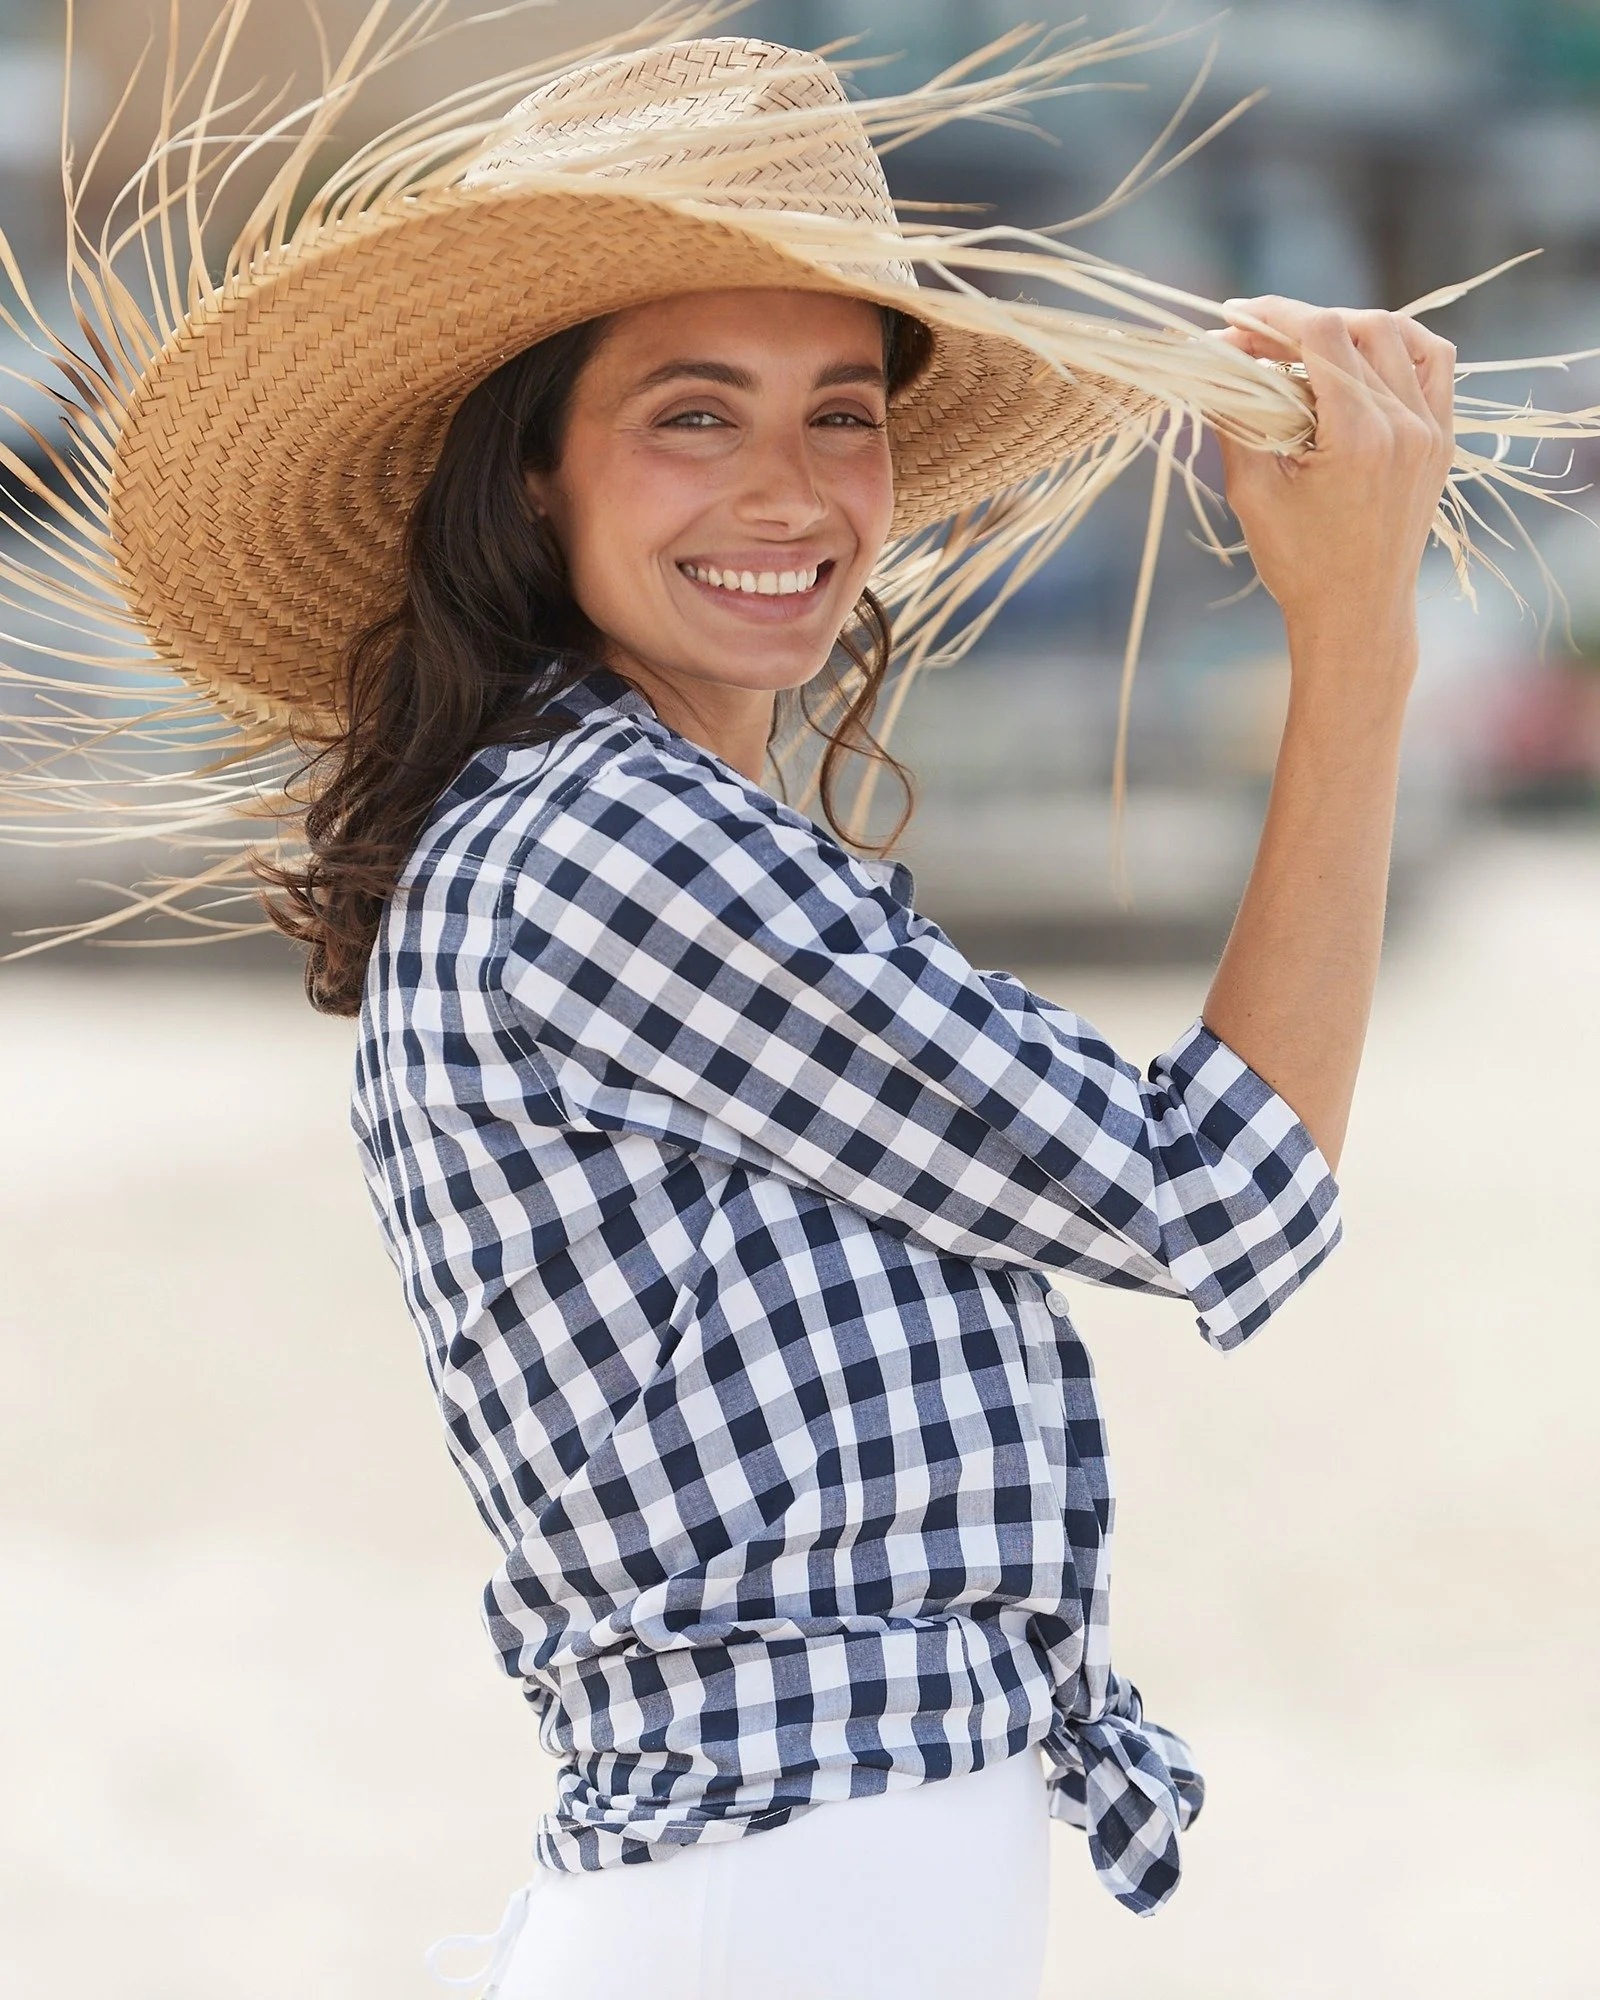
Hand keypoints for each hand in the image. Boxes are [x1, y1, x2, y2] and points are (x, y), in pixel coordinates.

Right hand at [1215, 298, 1455, 682]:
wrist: (1357, 614)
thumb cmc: (1299, 563)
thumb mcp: (1252, 492)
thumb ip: (1234, 418)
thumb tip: (1213, 362)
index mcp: (1359, 436)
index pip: (1321, 333)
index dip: (1273, 314)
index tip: (1235, 319)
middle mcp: (1406, 424)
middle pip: (1357, 326)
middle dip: (1301, 322)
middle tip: (1257, 340)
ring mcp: (1432, 429)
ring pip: (1399, 335)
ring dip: (1349, 327)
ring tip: (1308, 347)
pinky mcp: (1442, 439)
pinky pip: (1434, 363)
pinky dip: (1398, 345)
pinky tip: (1363, 357)